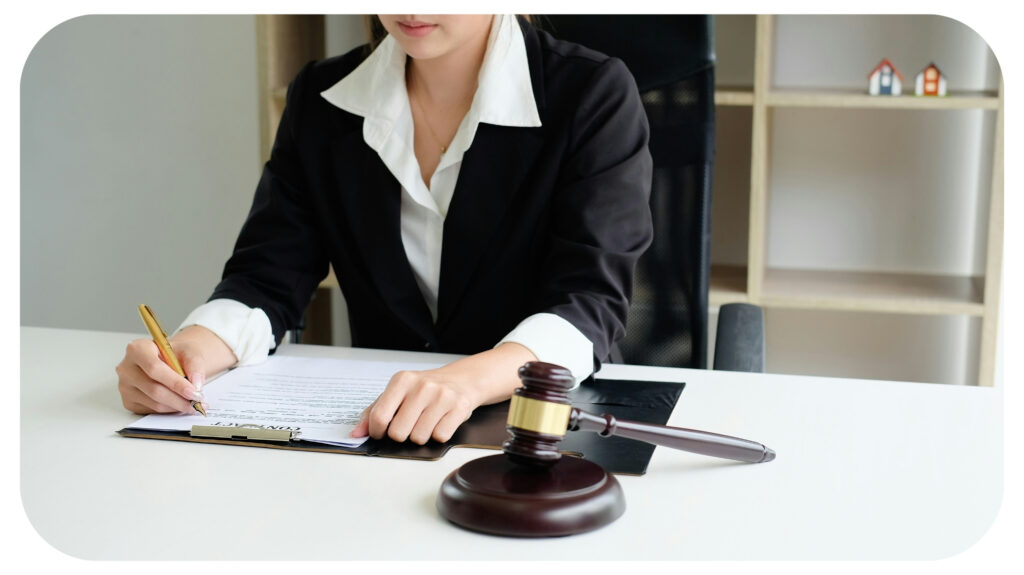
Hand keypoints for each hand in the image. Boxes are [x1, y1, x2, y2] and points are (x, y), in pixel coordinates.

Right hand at [115, 325, 236, 413]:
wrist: (169, 360)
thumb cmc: (175, 354)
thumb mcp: (188, 351)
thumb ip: (195, 365)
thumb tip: (196, 384)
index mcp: (137, 349)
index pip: (155, 369)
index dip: (175, 383)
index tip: (194, 392)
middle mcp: (126, 368)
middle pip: (154, 389)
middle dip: (180, 399)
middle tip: (198, 402)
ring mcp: (125, 386)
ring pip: (154, 403)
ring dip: (177, 406)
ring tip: (193, 404)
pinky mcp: (128, 401)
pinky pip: (152, 410)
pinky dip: (169, 410)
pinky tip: (179, 404)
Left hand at [350, 342, 536, 444]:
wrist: (463, 380)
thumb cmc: (425, 390)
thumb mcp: (398, 393)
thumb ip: (373, 412)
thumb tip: (355, 434)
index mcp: (402, 380)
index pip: (379, 416)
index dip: (377, 431)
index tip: (382, 432)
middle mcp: (422, 386)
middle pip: (398, 432)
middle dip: (402, 435)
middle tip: (409, 424)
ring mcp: (442, 396)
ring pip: (419, 438)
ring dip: (421, 436)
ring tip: (427, 421)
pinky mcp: (459, 408)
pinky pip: (440, 437)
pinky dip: (439, 435)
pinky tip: (440, 422)